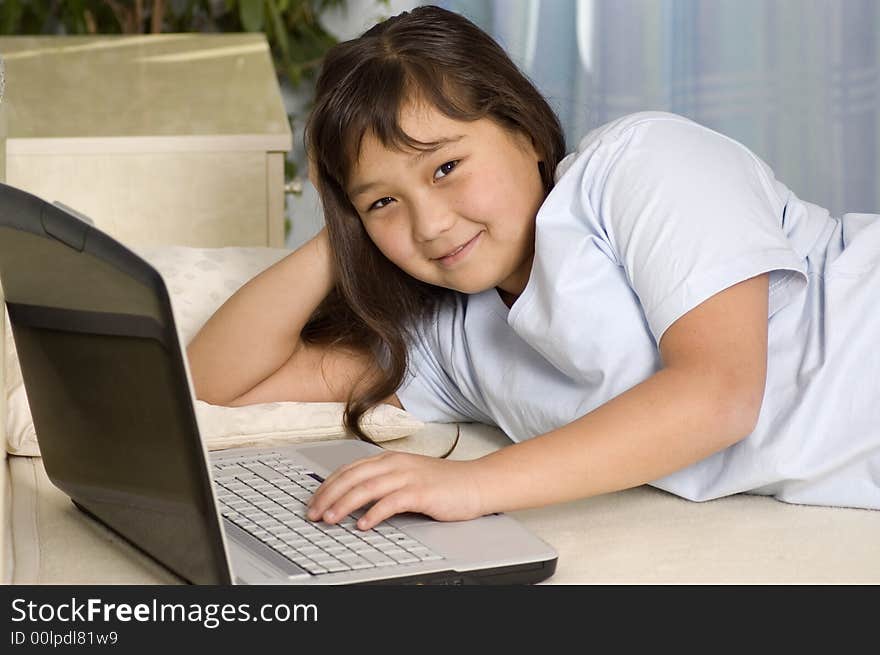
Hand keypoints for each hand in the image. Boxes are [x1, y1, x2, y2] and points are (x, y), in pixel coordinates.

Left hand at [305, 450, 484, 529]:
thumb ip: (382, 483)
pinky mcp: (421, 492)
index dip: (328, 486)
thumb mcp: (407, 477)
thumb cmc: (442, 484)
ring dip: (344, 505)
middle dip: (328, 496)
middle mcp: (395, 464)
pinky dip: (374, 514)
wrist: (475, 483)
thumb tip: (353, 500)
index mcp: (389, 459)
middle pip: (352, 477)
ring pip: (367, 488)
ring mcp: (408, 476)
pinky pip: (391, 502)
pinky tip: (364, 525)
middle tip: (314, 513)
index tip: (313, 502)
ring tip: (330, 519)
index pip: (349, 470)